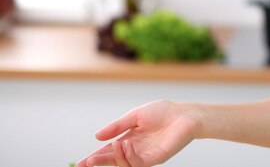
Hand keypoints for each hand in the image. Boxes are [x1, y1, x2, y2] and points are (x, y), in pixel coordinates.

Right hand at [76, 100, 200, 166]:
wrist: (185, 114)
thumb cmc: (163, 112)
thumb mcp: (135, 116)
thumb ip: (117, 126)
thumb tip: (96, 136)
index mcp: (130, 139)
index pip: (109, 151)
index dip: (95, 157)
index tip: (81, 162)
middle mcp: (136, 149)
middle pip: (114, 160)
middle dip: (99, 162)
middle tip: (86, 163)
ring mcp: (145, 155)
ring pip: (124, 163)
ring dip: (113, 157)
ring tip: (110, 146)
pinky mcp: (156, 158)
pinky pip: (138, 162)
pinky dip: (128, 155)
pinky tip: (124, 145)